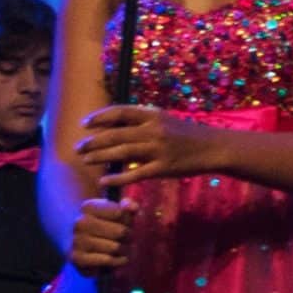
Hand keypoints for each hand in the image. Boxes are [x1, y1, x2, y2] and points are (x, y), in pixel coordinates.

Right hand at [68, 197, 134, 275]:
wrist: (79, 245)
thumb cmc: (105, 226)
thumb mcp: (116, 212)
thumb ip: (127, 206)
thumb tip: (133, 207)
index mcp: (88, 207)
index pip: (120, 213)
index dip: (129, 220)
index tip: (126, 223)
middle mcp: (80, 223)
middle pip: (121, 231)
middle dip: (129, 237)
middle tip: (128, 239)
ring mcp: (77, 241)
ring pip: (116, 247)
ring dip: (125, 250)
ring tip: (124, 248)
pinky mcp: (78, 259)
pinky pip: (108, 260)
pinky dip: (118, 261)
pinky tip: (119, 258)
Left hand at [75, 103, 213, 190]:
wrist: (214, 148)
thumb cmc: (188, 134)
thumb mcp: (165, 120)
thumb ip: (143, 122)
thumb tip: (114, 126)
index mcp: (153, 115)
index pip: (120, 112)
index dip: (100, 117)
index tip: (85, 124)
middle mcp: (153, 130)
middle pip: (115, 134)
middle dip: (93, 141)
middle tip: (78, 148)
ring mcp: (158, 149)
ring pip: (121, 153)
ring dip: (100, 157)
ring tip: (85, 160)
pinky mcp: (163, 168)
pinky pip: (135, 173)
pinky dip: (117, 177)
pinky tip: (104, 180)